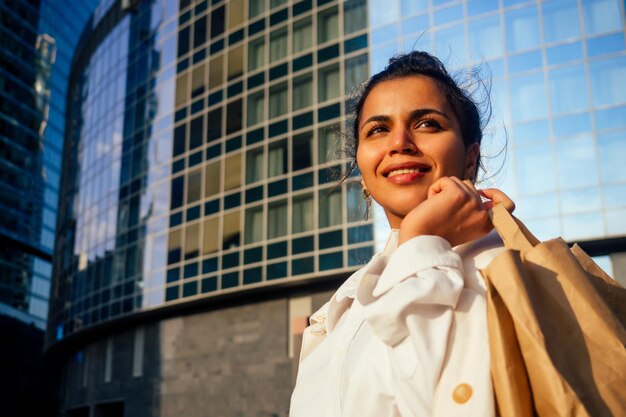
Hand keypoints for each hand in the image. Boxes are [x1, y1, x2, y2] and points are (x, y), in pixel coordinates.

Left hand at [397, 177, 513, 246]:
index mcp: (485, 225)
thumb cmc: (433, 233)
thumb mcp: (462, 223)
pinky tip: (430, 204)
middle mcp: (482, 215)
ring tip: (436, 210)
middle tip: (442, 213)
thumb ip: (472, 209)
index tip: (482, 192)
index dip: (496, 194)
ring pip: (458, 182)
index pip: (507, 206)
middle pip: (471, 187)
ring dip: (443, 191)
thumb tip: (476, 189)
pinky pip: (446, 180)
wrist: (418, 240)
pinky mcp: (458, 195)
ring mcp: (472, 203)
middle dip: (454, 193)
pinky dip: (435, 189)